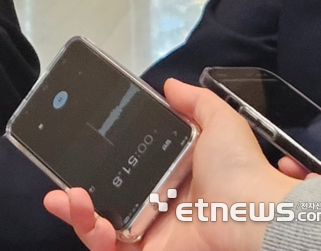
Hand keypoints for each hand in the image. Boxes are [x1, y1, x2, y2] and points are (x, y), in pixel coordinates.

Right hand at [43, 79, 299, 250]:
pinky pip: (111, 249)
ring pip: (102, 228)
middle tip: (61, 185)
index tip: (77, 151)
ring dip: (77, 214)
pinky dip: (92, 234)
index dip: (99, 165)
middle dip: (78, 196)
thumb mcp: (221, 123)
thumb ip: (195, 103)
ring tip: (67, 198)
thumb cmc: (242, 174)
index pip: (126, 173)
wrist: (259, 218)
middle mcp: (161, 210)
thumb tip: (170, 86)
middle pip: (107, 202)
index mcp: (174, 181)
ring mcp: (154, 236)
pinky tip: (87, 215)